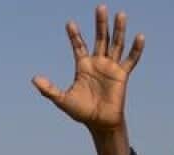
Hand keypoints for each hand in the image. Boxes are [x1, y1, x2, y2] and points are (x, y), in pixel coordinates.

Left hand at [32, 6, 143, 134]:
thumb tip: (34, 79)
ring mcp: (111, 67)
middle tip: (100, 7)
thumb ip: (49, 89)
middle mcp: (98, 63)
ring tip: (120, 14)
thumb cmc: (82, 112)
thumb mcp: (62, 100)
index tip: (70, 23)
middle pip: (100, 38)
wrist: (99, 123)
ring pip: (115, 44)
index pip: (79, 45)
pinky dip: (136, 49)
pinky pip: (130, 60)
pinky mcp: (122, 75)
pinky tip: (139, 36)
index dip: (75, 35)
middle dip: (100, 24)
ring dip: (118, 29)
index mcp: (83, 66)